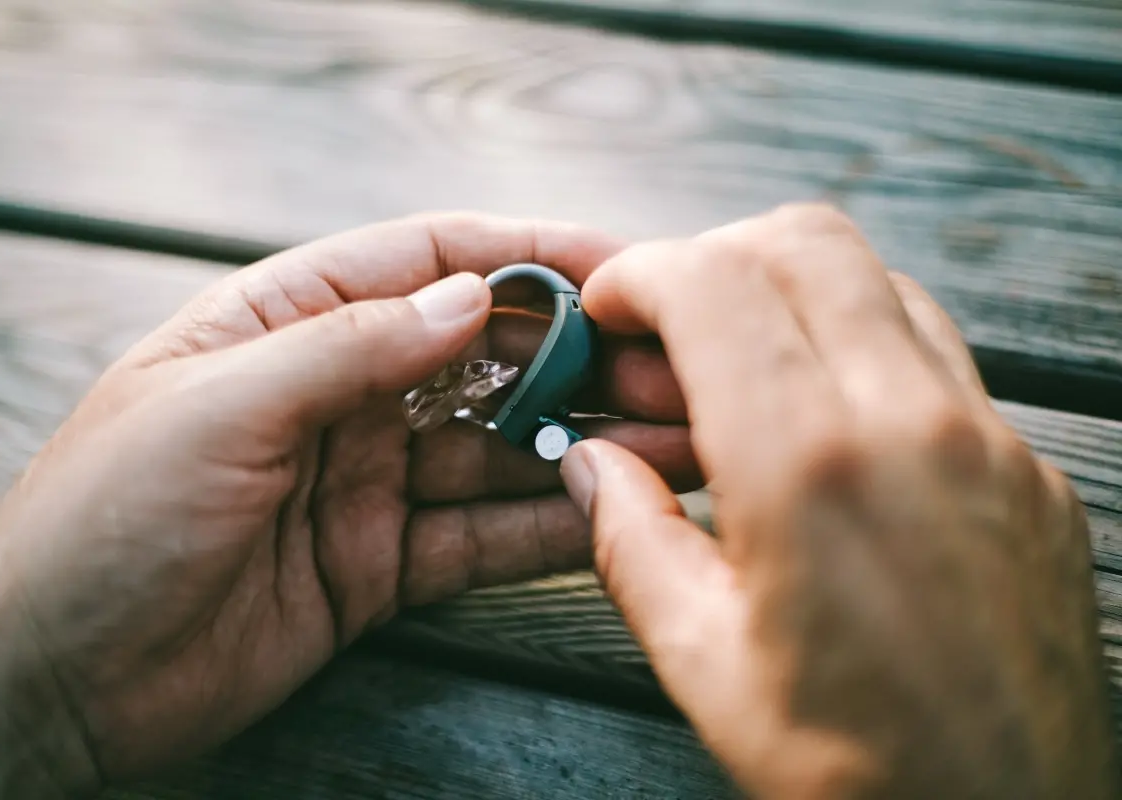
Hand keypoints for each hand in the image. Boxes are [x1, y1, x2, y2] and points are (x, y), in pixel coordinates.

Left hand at [0, 213, 696, 795]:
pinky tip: (613, 516)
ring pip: (494, 451)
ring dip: (581, 445)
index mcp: (283, 322)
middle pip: (479, 357)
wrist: (56, 685)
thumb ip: (350, 346)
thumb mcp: (220, 405)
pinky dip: (546, 527)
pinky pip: (478, 536)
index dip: (524, 254)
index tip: (620, 266)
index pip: (424, 262)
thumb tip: (474, 295)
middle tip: (673, 371)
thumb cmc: (105, 521)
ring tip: (675, 446)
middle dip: (576, 358)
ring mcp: (364, 481)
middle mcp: (334, 393)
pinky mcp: (378, 563)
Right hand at [561, 204, 1118, 797]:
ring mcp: (988, 439)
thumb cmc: (853, 772)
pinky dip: (863, 344)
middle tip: (668, 326)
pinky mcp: (1031, 469)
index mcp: (807, 469)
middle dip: (715, 255)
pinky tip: (824, 419)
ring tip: (741, 372)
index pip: (714, 284)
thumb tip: (592, 463)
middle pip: (805, 242)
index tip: (609, 309)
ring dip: (792, 293)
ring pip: (880, 280)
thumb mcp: (703, 663)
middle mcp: (910, 424)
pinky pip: (939, 352)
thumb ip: (633, 540)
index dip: (641, 273)